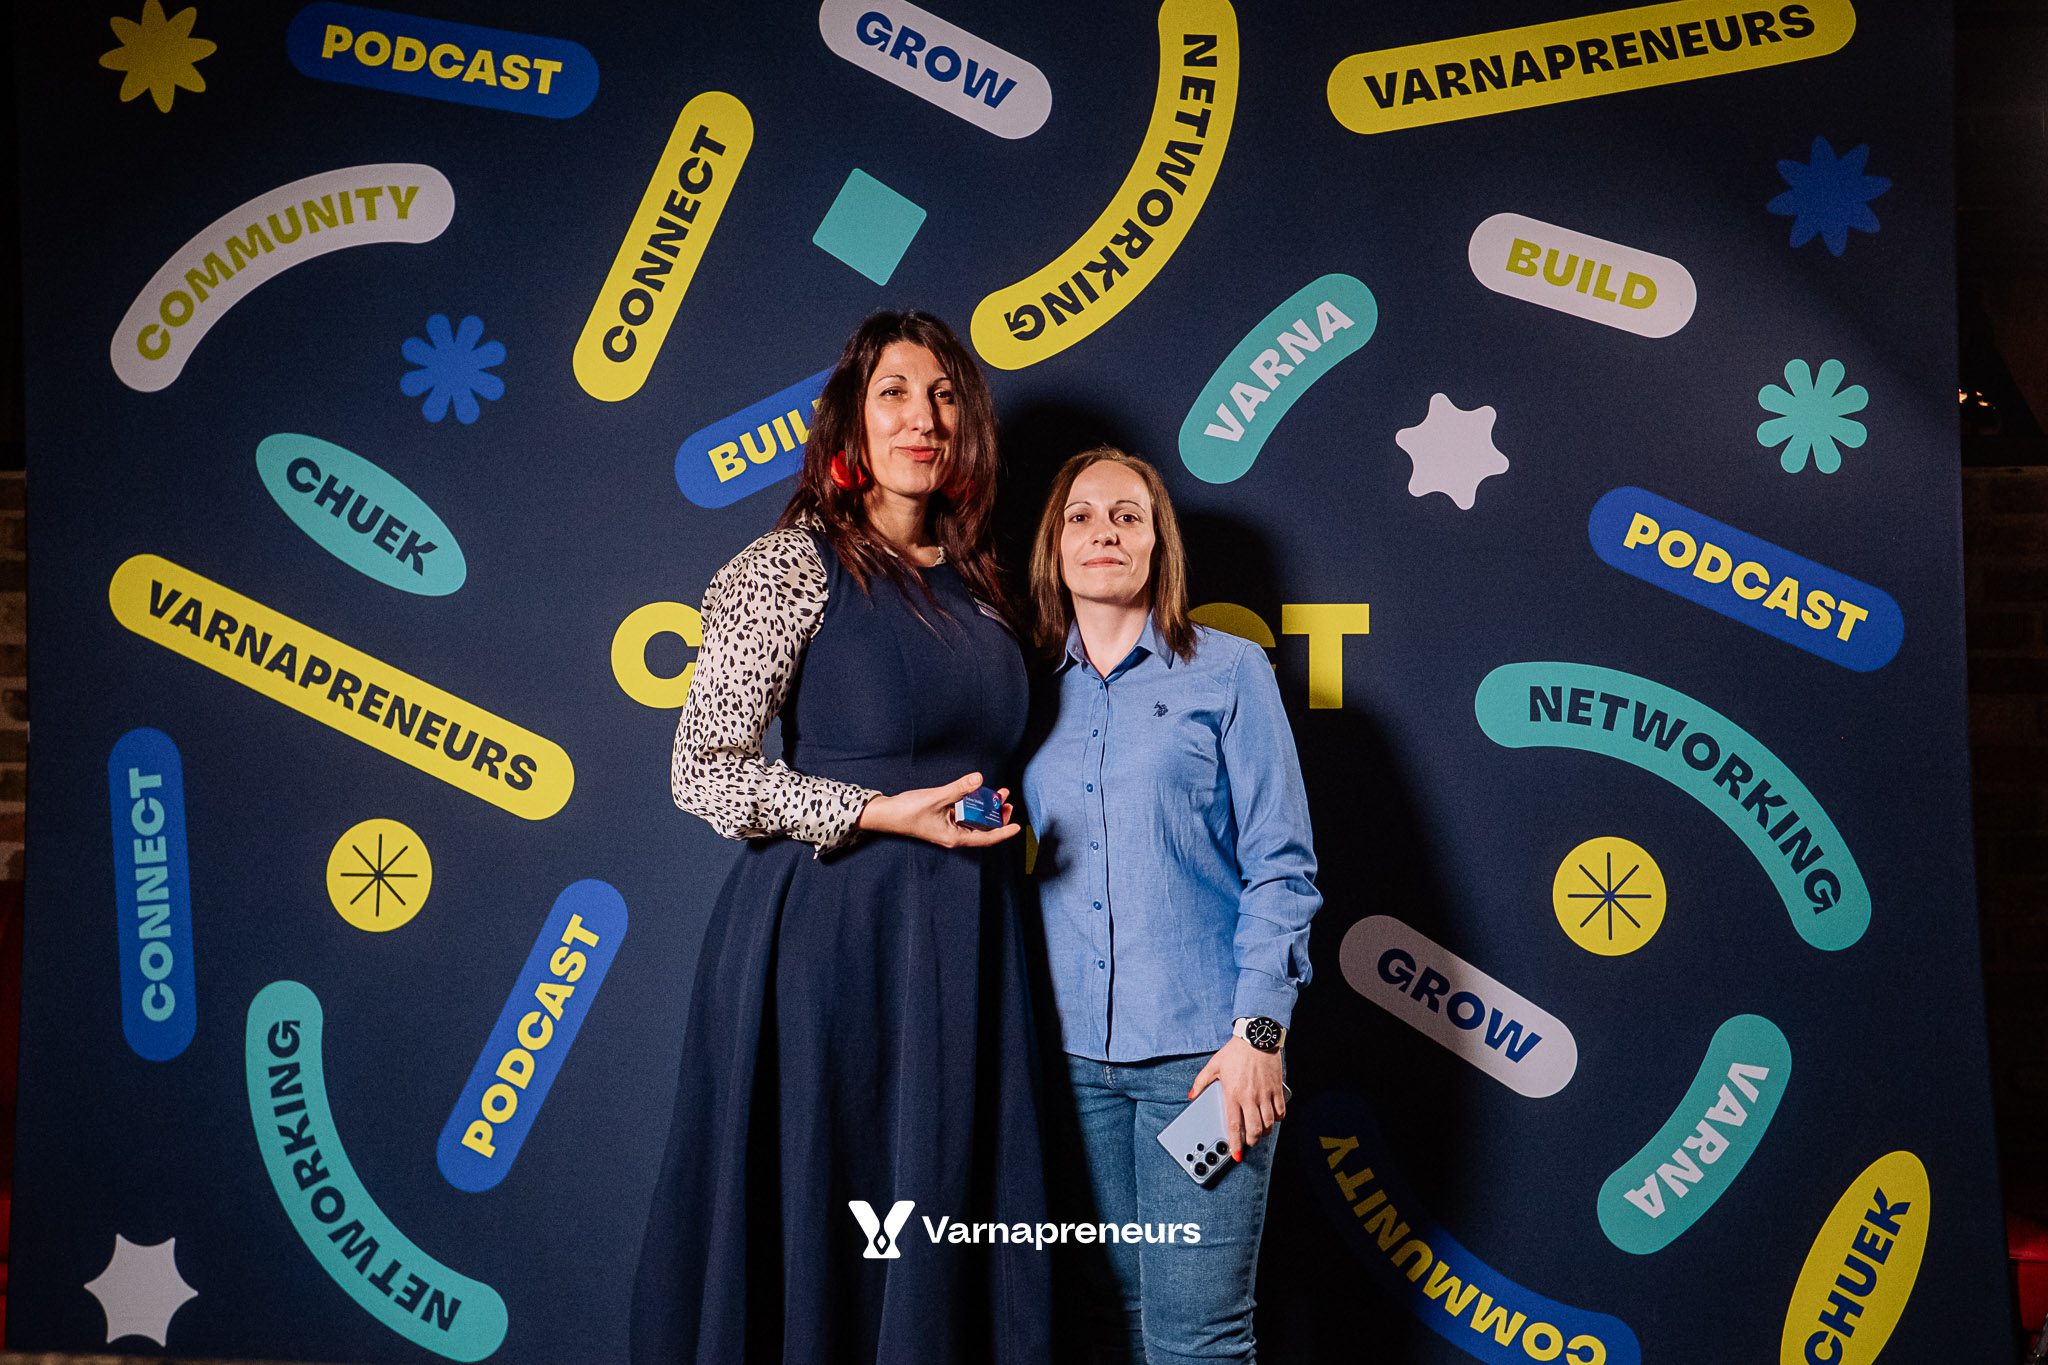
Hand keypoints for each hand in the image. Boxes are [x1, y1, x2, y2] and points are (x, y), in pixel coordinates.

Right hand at [857, 772, 1019, 848]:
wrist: (885, 814)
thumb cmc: (908, 811)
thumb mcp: (937, 798)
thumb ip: (959, 788)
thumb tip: (979, 779)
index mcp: (955, 836)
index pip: (986, 838)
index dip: (1003, 832)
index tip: (1018, 826)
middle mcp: (954, 834)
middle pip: (982, 829)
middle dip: (997, 815)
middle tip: (1007, 800)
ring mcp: (948, 827)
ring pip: (974, 820)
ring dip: (985, 808)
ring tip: (997, 794)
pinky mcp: (942, 819)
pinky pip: (963, 814)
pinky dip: (972, 805)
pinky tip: (975, 793)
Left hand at [1188, 1036, 1284, 1159]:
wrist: (1257, 1037)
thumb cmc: (1235, 1051)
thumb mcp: (1214, 1065)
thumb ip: (1201, 1082)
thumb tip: (1191, 1095)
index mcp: (1233, 1093)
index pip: (1234, 1124)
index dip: (1236, 1143)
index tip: (1236, 1154)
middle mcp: (1250, 1097)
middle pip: (1254, 1129)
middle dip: (1252, 1141)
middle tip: (1249, 1141)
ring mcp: (1265, 1094)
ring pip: (1269, 1123)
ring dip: (1264, 1132)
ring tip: (1260, 1132)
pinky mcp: (1277, 1089)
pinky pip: (1280, 1111)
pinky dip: (1278, 1119)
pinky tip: (1273, 1119)